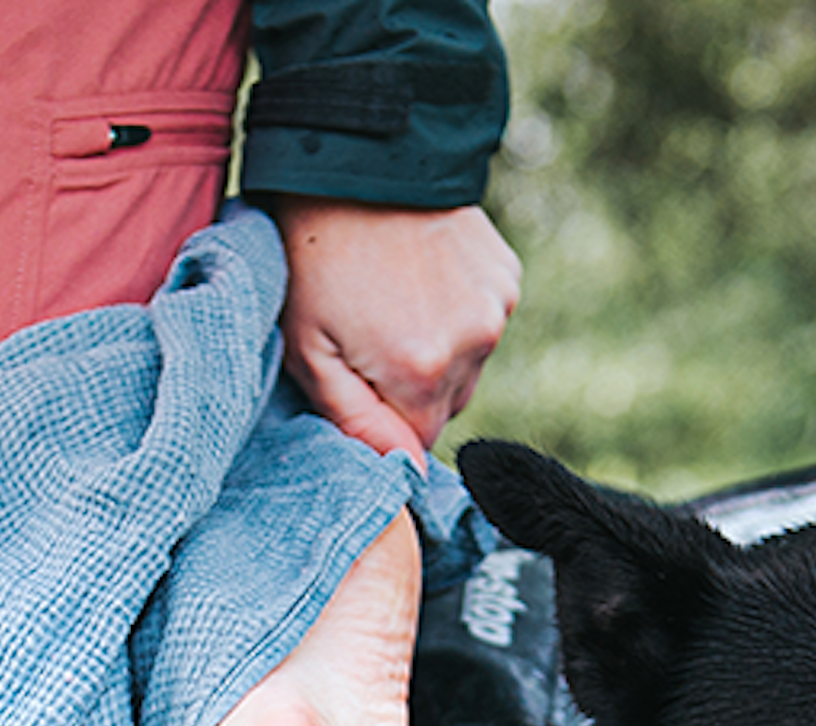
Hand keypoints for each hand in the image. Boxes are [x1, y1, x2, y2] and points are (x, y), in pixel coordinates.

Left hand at [258, 197, 521, 459]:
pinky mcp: (507, 277)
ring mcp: (496, 308)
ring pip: (466, 367)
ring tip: (392, 299)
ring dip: (435, 350)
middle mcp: (473, 345)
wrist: (359, 161)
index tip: (354, 377)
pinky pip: (482, 324)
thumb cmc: (315, 256)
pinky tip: (421, 277)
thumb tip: (406, 475)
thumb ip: (355, 422)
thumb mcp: (308, 348)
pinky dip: (455, 313)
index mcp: (421, 372)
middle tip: (367, 333)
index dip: (381, 419)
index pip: (416, 443)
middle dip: (408, 387)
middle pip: (444, 407)